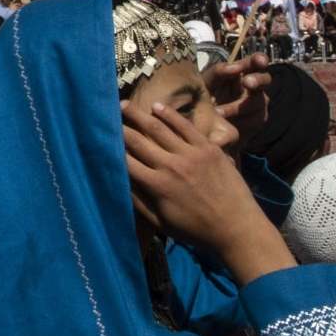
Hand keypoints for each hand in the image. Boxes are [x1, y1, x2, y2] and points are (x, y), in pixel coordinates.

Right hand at [124, 98, 292, 283]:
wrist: (236, 227)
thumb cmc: (196, 230)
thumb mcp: (162, 224)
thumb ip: (139, 203)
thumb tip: (119, 184)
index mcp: (157, 186)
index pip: (125, 161)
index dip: (110, 148)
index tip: (98, 138)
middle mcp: (170, 166)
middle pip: (137, 140)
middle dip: (119, 127)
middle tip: (106, 115)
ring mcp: (190, 154)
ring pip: (158, 128)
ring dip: (138, 115)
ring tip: (123, 105)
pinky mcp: (208, 148)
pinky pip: (185, 126)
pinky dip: (169, 115)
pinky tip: (156, 107)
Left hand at [204, 52, 272, 140]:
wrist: (205, 124)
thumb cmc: (206, 96)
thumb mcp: (206, 82)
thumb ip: (218, 72)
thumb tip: (234, 67)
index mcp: (242, 70)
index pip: (255, 62)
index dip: (260, 59)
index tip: (260, 61)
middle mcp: (254, 84)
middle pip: (265, 79)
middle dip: (258, 80)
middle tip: (247, 83)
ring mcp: (259, 102)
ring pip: (258, 101)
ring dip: (238, 107)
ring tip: (218, 112)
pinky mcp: (258, 119)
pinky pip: (255, 119)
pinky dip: (240, 121)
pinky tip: (227, 122)